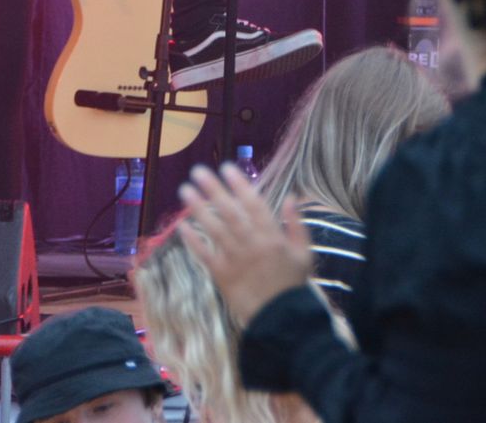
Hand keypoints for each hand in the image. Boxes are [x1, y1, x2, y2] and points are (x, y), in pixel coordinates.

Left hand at [177, 161, 313, 324]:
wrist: (282, 319)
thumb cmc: (293, 283)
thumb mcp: (304, 252)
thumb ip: (296, 224)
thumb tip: (291, 197)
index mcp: (273, 236)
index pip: (254, 204)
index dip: (240, 185)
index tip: (226, 167)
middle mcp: (253, 244)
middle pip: (231, 212)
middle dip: (214, 190)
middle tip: (198, 171)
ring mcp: (236, 260)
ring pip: (215, 230)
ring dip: (199, 209)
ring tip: (185, 191)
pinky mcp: (223, 276)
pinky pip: (206, 256)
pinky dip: (194, 241)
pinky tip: (182, 226)